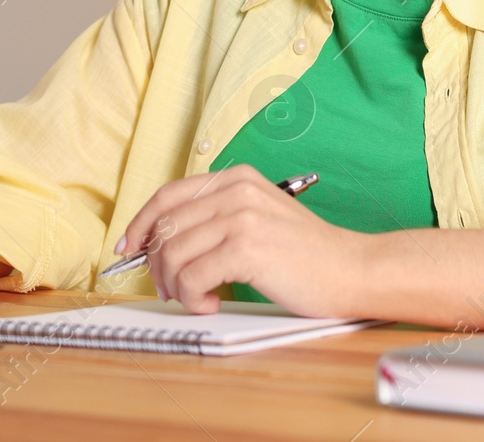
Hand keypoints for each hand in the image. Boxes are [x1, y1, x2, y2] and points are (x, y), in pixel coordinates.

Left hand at [116, 164, 362, 315]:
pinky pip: (192, 277)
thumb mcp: (258, 218)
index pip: (168, 196)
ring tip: (195, 298)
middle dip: (156, 264)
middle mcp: (236, 190)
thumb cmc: (307, 254)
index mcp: (236, 179)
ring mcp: (241, 216)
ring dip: (174, 285)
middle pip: (166, 227)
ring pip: (173, 253)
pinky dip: (193, 297)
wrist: (353, 269)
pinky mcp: (247, 247)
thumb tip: (163, 242)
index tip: (129, 248)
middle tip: (168, 289)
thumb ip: (216, 219)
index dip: (140, 223)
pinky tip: (212, 303)